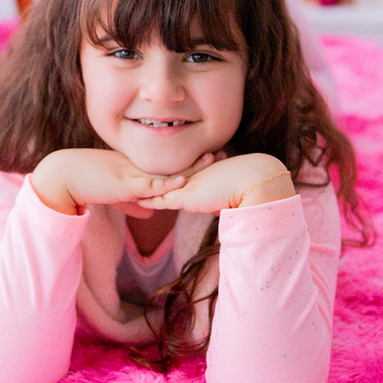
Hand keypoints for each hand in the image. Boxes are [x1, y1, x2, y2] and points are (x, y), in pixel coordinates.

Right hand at [31, 149, 216, 215]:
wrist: (65, 176)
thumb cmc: (88, 183)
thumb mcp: (116, 195)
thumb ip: (134, 203)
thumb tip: (151, 213)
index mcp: (138, 168)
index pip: (169, 165)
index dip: (189, 163)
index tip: (209, 158)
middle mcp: (139, 167)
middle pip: (174, 163)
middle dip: (197, 160)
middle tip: (221, 153)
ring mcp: (133, 173)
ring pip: (166, 170)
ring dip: (189, 167)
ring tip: (211, 160)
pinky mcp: (124, 183)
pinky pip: (149, 183)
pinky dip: (167, 183)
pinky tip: (182, 180)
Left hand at [136, 153, 294, 214]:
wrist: (254, 181)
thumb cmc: (248, 187)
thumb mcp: (230, 195)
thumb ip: (220, 201)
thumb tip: (217, 208)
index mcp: (203, 174)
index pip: (180, 175)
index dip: (167, 176)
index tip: (154, 174)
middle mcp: (193, 177)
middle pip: (165, 177)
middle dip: (149, 177)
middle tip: (133, 175)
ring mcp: (188, 186)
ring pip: (160, 187)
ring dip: (145, 189)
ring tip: (128, 188)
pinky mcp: (186, 197)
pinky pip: (162, 199)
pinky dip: (149, 200)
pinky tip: (137, 200)